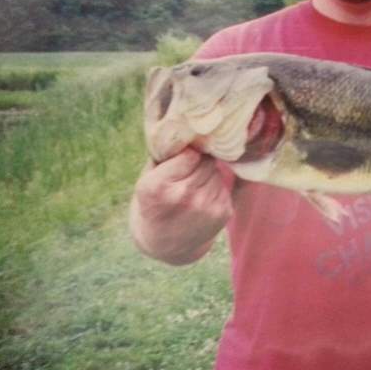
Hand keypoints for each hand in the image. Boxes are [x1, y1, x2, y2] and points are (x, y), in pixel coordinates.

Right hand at [129, 147, 232, 264]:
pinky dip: (215, 189)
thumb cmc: (154, 203)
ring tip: (193, 188)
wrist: (164, 245)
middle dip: (199, 162)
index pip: (188, 154)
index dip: (186, 153)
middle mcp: (183, 197)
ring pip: (216, 173)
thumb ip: (164, 153)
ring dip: (208, 175)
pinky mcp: (223, 213)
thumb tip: (185, 124)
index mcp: (157, 186)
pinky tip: (202, 200)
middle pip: (205, 162)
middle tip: (187, 173)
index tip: (181, 157)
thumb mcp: (147, 178)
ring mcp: (205, 207)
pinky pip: (224, 186)